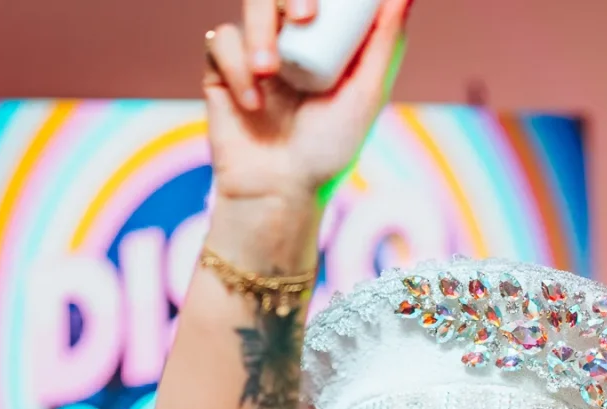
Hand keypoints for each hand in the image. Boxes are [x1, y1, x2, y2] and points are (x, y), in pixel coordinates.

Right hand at [203, 0, 411, 206]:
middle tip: (305, 16)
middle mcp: (293, 40)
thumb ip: (385, 42)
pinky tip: (252, 104)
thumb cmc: (328, 151)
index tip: (324, 7)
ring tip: (268, 71)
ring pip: (253, 6)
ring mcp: (257, 52)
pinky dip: (235, 67)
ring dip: (259, 31)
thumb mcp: (365, 95)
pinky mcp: (222, 70)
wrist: (278, 192)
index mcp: (329, 40)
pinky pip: (221, 41)